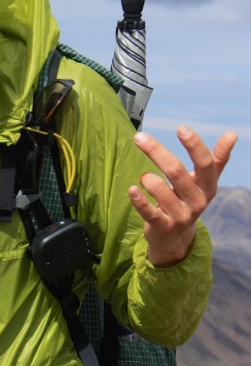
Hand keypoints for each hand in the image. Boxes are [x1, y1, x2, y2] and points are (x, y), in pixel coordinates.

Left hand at [128, 126, 236, 266]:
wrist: (175, 237)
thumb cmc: (188, 200)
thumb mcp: (205, 182)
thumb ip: (217, 159)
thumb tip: (233, 134)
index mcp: (208, 187)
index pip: (205, 163)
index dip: (194, 146)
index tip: (181, 128)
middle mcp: (197, 202)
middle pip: (176, 172)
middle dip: (157, 152)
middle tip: (139, 138)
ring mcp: (180, 216)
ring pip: (161, 191)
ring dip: (148, 179)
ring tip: (143, 177)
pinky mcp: (163, 227)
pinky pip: (150, 212)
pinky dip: (139, 200)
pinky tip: (132, 189)